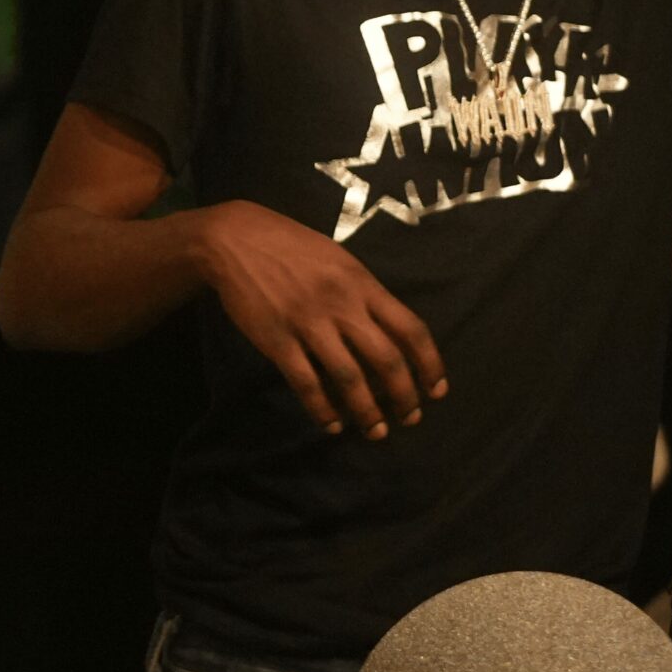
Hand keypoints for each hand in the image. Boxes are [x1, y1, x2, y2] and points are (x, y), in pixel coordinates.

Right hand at [201, 201, 445, 438]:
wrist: (235, 239)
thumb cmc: (293, 247)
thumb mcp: (340, 261)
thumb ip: (366, 294)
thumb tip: (392, 331)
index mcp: (363, 284)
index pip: (411, 328)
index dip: (429, 363)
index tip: (436, 390)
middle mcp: (342, 305)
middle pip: (386, 359)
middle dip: (404, 396)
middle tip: (410, 419)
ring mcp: (308, 323)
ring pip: (349, 377)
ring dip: (367, 412)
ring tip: (376, 432)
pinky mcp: (277, 340)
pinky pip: (306, 382)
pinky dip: (322, 409)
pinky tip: (332, 425)